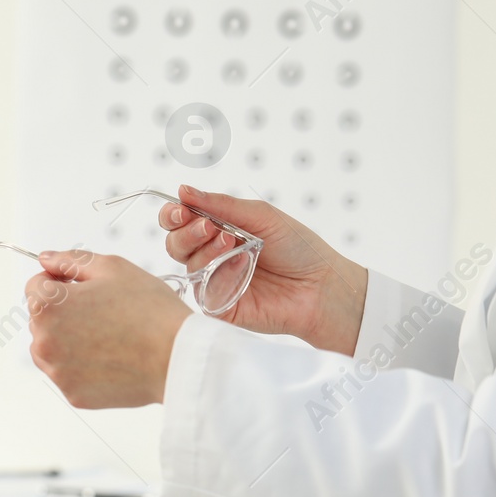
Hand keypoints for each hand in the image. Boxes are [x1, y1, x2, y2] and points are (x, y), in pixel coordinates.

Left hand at [23, 249, 192, 407]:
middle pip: (41, 318)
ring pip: (51, 347)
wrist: (176, 357)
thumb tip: (46, 259)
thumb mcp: (111, 268)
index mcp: (48, 305)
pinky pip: (68, 373)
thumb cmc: (150, 311)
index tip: (82, 288)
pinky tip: (110, 358)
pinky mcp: (72, 393)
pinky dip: (82, 366)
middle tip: (103, 312)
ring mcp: (57, 371)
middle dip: (64, 312)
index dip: (60, 282)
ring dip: (68, 339)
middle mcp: (44, 340)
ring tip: (107, 336)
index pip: (35, 286)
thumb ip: (70, 260)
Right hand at [159, 184, 368, 354]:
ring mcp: (214, 281)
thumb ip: (221, 204)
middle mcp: (212, 256)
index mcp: (218, 230)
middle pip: (175, 243)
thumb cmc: (298, 249)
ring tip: (232, 243)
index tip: (181, 209)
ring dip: (206, 249)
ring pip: (188, 264)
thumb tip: (183, 190)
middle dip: (186, 232)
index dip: (173, 214)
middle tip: (207, 226)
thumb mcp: (261, 216)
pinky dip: (221, 274)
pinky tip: (242, 266)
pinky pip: (205, 288)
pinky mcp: (220, 306)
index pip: (181, 221)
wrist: (322, 285)